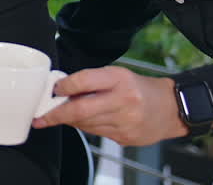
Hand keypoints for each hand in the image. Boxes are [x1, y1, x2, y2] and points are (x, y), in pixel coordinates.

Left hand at [32, 66, 189, 146]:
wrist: (171, 108)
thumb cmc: (139, 88)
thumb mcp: (117, 75)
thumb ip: (91, 81)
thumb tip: (61, 89)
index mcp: (119, 79)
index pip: (84, 80)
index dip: (63, 86)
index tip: (52, 90)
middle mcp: (123, 100)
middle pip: (80, 109)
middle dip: (56, 114)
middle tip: (41, 117)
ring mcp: (125, 121)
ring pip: (85, 124)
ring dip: (69, 121)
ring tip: (62, 115)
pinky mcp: (125, 137)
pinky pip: (95, 133)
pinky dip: (85, 127)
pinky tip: (84, 121)